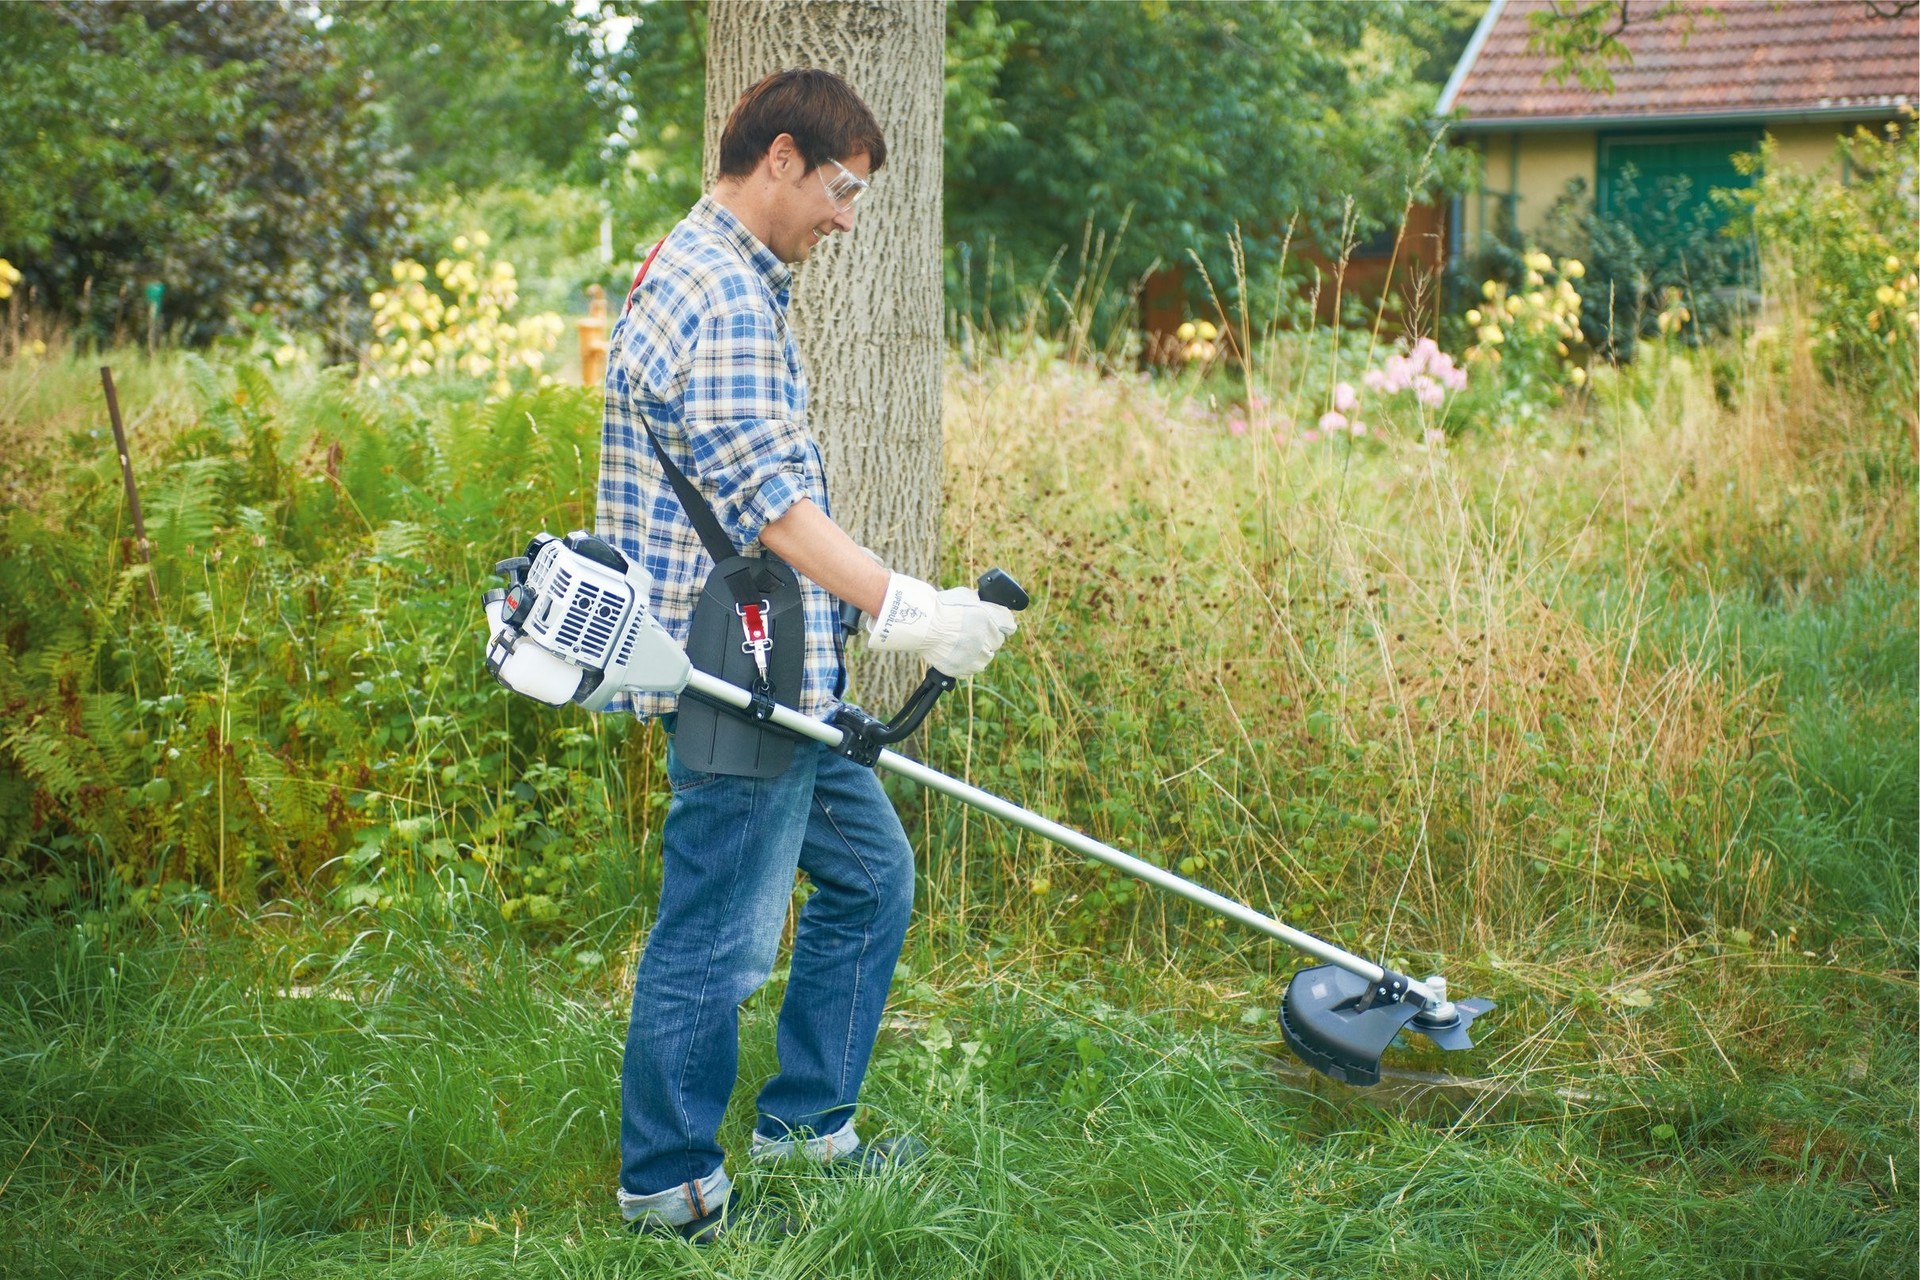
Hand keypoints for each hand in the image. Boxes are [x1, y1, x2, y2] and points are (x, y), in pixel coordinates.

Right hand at [865, 574, 1017, 677]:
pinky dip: (965, 661)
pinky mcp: (964, 668)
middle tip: (972, 631)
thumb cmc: (943, 606)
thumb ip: (980, 602)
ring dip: (978, 651)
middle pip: (997, 641)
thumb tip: (983, 602)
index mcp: (993, 619)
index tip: (997, 623)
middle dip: (988, 636)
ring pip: (985, 657)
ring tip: (961, 643)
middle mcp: (990, 639)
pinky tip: (955, 652)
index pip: (1009, 624)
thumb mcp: (966, 595)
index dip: (1001, 622)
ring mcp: (977, 656)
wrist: (924, 624)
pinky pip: (970, 667)